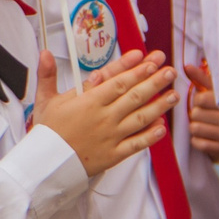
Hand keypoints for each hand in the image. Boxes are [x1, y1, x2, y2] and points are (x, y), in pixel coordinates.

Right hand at [34, 49, 175, 176]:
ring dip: (159, 106)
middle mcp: (103, 117)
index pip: (117, 81)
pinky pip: (136, 144)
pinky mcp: (113, 154)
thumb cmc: (47, 132)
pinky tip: (162, 127)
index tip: (149, 59)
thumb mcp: (45, 100)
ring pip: (140, 118)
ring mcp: (110, 136)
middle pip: (134, 96)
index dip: (135, 69)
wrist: (46, 164)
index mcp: (89, 102)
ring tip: (173, 95)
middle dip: (155, 81)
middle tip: (169, 71)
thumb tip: (45, 54)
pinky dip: (150, 136)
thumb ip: (47, 75)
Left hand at [184, 63, 218, 159]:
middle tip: (203, 111)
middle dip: (196, 111)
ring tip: (203, 122)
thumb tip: (186, 67)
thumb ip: (204, 78)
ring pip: (195, 128)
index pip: (200, 99)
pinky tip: (204, 135)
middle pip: (195, 113)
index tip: (205, 99)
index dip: (198, 99)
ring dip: (195, 125)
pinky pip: (201, 144)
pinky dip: (198, 140)